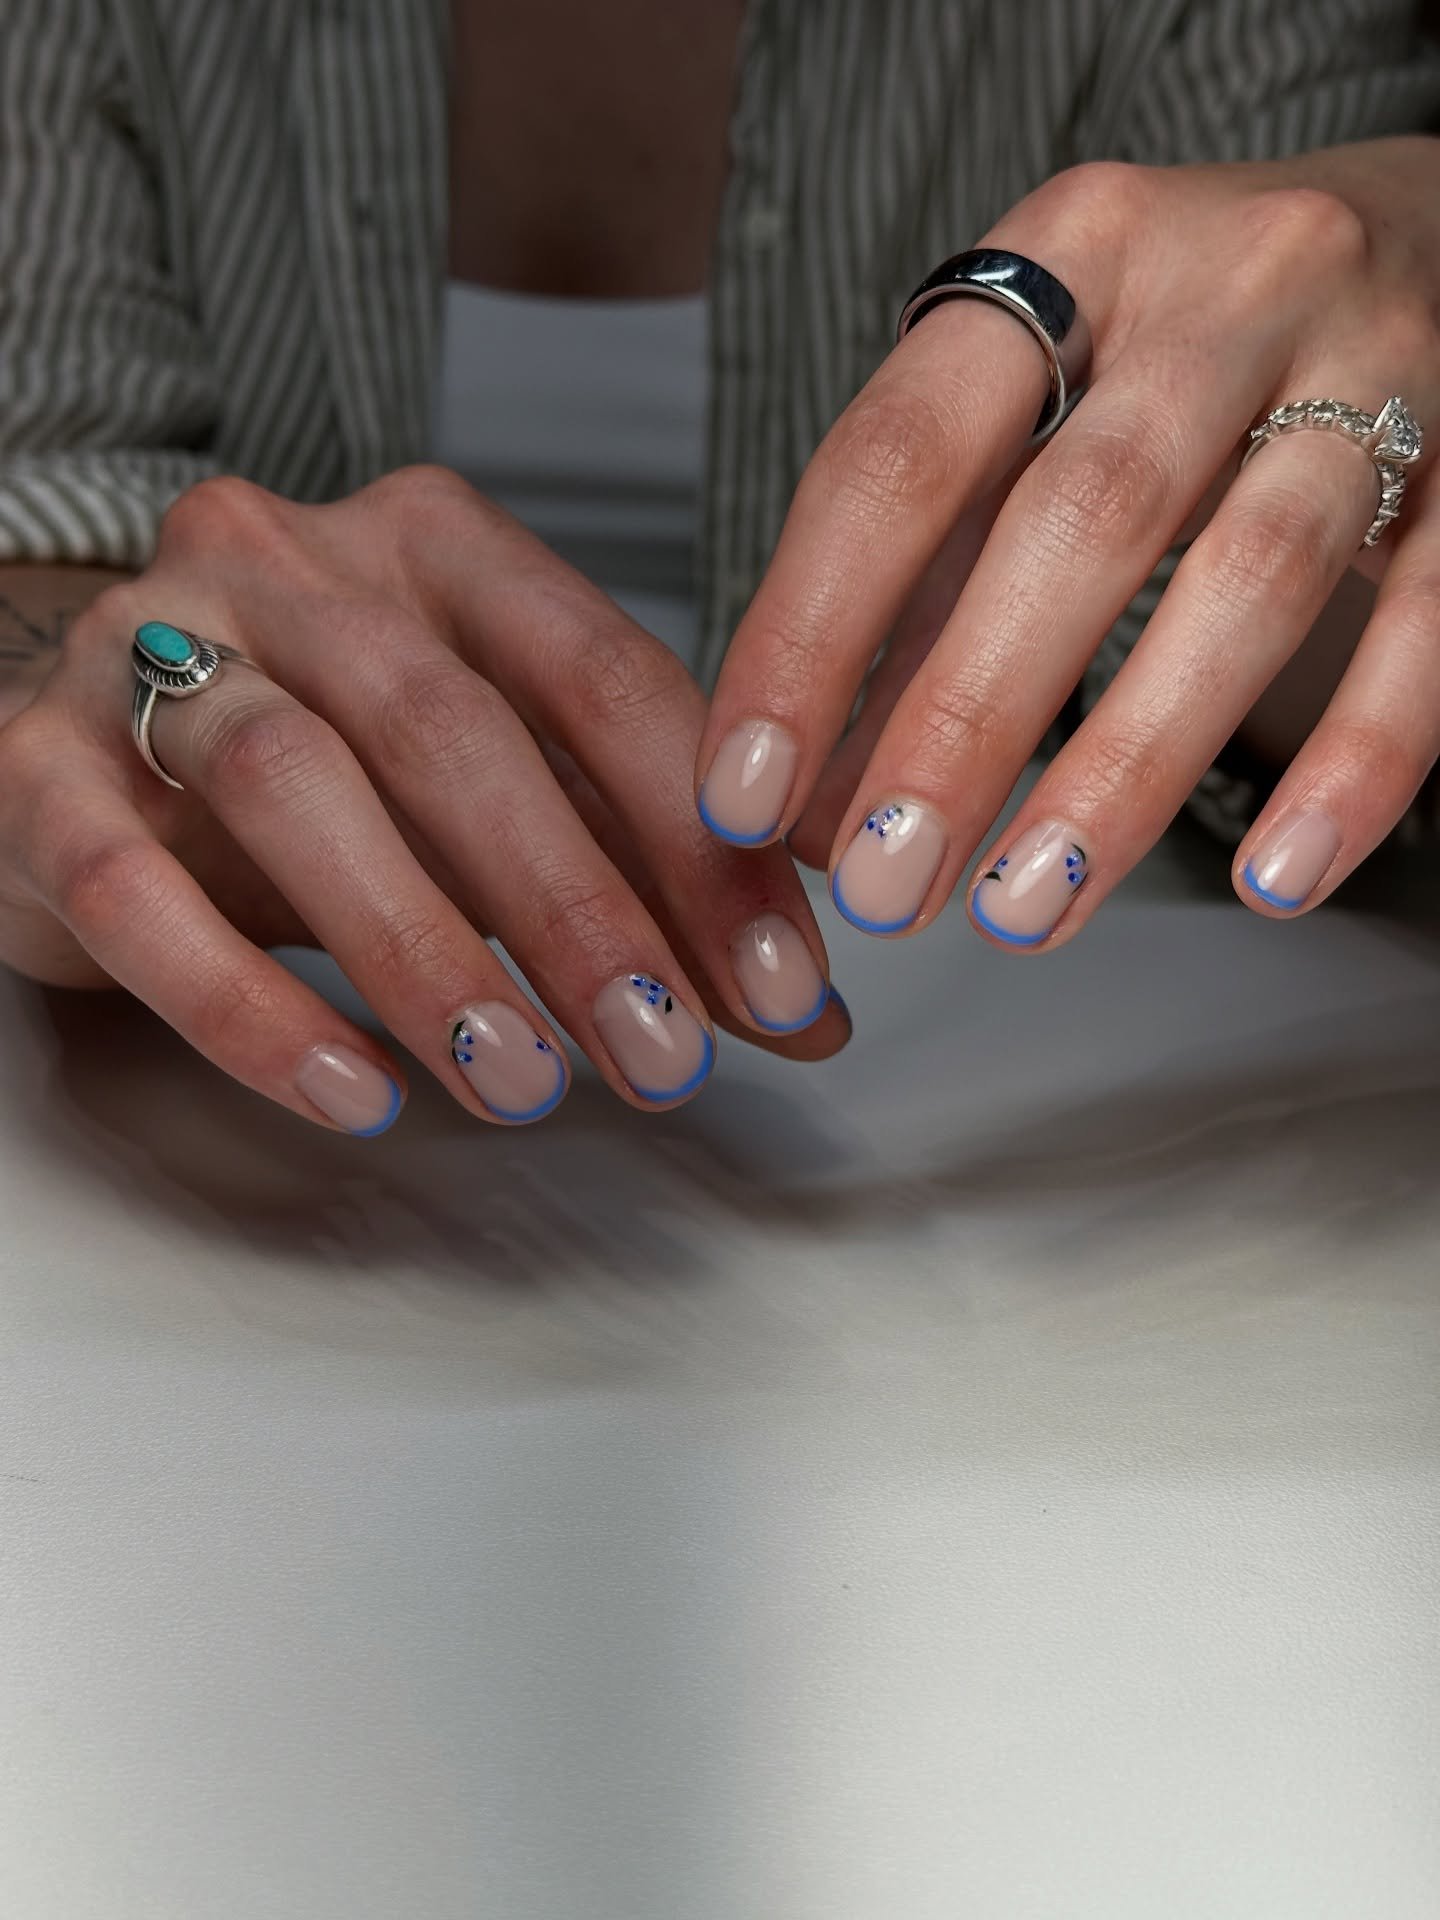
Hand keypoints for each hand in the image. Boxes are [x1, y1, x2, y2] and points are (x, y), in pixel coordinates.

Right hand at [0, 470, 846, 1133]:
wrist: (84, 743)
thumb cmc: (327, 769)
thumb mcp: (497, 795)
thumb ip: (643, 876)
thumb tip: (805, 1012)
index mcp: (435, 547)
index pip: (601, 674)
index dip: (705, 840)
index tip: (784, 988)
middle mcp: (288, 565)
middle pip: (452, 727)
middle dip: (577, 907)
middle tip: (664, 1056)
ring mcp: (143, 647)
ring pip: (294, 784)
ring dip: (424, 951)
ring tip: (522, 1085)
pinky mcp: (33, 765)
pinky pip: (134, 885)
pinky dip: (248, 1001)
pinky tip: (352, 1090)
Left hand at [696, 137, 1439, 944]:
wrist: (1434, 222)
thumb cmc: (1185, 348)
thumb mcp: (1036, 408)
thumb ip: (921, 592)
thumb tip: (810, 804)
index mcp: (1068, 253)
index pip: (902, 454)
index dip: (809, 633)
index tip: (742, 792)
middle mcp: (1227, 287)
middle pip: (1079, 518)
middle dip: (965, 721)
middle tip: (884, 885)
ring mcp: (1380, 363)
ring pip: (1252, 578)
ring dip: (1128, 767)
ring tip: (1028, 912)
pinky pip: (1434, 627)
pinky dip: (1356, 762)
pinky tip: (1273, 879)